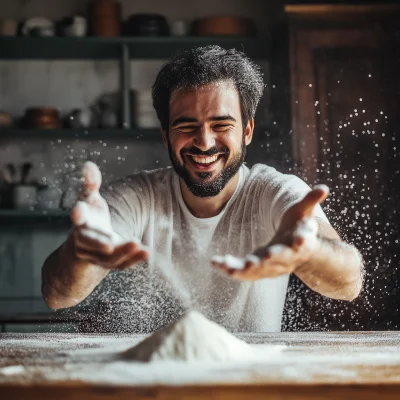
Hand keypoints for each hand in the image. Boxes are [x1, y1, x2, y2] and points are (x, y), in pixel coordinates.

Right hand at [67, 161, 147, 270]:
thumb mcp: (91, 200)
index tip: (77, 212)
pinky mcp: (106, 263)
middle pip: (89, 241)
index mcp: (81, 220)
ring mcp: (94, 254)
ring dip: (122, 252)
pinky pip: (119, 264)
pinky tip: (146, 253)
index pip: (77, 217)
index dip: (78, 214)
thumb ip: (91, 184)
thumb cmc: (91, 217)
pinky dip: (132, 260)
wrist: (84, 247)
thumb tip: (88, 165)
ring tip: (138, 245)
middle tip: (111, 243)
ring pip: (106, 256)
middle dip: (99, 242)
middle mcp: (83, 239)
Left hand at [211, 185, 328, 280]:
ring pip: (257, 271)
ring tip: (227, 267)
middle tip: (255, 262)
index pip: (301, 243)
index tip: (302, 240)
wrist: (299, 254)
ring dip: (242, 270)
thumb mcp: (305, 213)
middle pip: (277, 260)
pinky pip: (244, 272)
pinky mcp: (258, 269)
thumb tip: (324, 187)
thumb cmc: (299, 229)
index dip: (302, 241)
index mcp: (298, 243)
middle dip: (266, 261)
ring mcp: (271, 266)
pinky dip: (230, 268)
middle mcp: (285, 258)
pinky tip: (215, 262)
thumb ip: (310, 201)